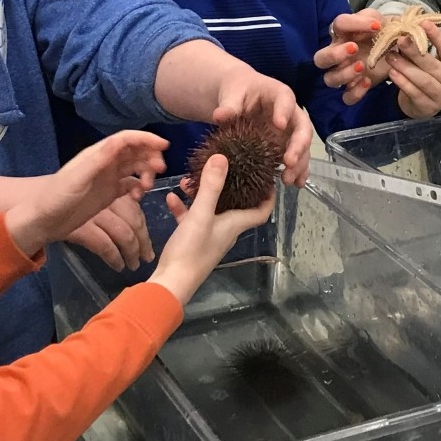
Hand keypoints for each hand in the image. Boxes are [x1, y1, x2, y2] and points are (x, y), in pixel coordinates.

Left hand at [5, 131, 167, 258]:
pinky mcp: (109, 193)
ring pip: (135, 168)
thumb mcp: (78, 177)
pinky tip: (138, 197)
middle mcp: (105, 162)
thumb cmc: (57, 197)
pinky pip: (131, 185)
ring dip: (146, 173)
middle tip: (160, 170)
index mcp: (97, 154)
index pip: (126, 139)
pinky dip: (139, 188)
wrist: (44, 220)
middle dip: (150, 157)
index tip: (164, 145)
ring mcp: (108, 178)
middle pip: (135, 152)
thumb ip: (100, 159)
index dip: (146, 139)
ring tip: (147, 187)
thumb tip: (121, 141)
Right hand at [66, 194, 154, 271]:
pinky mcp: (83, 228)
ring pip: (124, 234)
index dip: (144, 228)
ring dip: (131, 253)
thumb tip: (136, 220)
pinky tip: (117, 266)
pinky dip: (114, 258)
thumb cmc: (66, 202)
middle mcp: (106, 199)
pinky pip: (105, 246)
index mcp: (111, 188)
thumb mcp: (94, 197)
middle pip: (133, 222)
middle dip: (143, 242)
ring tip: (134, 265)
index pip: (136, 209)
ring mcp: (95, 213)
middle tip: (147, 258)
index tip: (150, 245)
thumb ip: (115, 202)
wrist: (38, 210)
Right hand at [149, 155, 274, 304]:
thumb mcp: (201, 214)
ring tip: (188, 180)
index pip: (261, 211)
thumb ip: (211, 186)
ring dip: (201, 194)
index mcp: (234, 224)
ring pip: (209, 210)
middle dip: (229, 186)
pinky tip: (171, 198)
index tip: (269, 178)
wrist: (171, 283)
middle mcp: (225, 230)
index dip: (268, 196)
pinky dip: (183, 207)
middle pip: (234, 205)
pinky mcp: (191, 242)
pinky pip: (190, 219)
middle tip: (223, 167)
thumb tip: (222, 157)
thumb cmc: (192, 250)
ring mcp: (208, 236)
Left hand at [212, 64, 312, 186]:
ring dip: (299, 164)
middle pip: (302, 128)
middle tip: (288, 161)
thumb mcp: (232, 94)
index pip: (285, 100)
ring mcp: (289, 132)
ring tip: (288, 180)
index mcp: (279, 94)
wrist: (238, 97)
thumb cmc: (237, 91)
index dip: (284, 112)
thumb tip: (219, 116)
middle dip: (298, 145)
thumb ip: (229, 105)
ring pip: (302, 147)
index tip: (279, 124)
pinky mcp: (285, 146)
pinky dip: (298, 171)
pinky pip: (296, 159)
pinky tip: (295, 184)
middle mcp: (290, 114)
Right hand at [314, 10, 388, 104]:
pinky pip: (346, 97)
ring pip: (330, 79)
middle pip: (320, 59)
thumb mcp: (379, 20)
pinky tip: (367, 81)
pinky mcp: (354, 87)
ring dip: (344, 74)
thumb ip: (372, 18)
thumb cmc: (381, 33)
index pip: (338, 25)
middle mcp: (337, 53)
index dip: (355, 24)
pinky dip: (355, 92)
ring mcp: (343, 72)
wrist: (394, 50)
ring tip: (362, 66)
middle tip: (353, 48)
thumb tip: (373, 25)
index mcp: (342, 34)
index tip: (377, 26)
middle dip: (334, 55)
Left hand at [390, 24, 440, 117]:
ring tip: (390, 56)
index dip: (437, 36)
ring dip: (405, 66)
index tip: (424, 22)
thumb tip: (406, 25)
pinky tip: (392, 73)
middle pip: (432, 64)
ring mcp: (440, 95)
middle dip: (415, 51)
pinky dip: (402, 82)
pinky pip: (413, 92)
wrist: (420, 105)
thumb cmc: (424, 76)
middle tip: (400, 39)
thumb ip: (419, 46)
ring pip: (423, 79)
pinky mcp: (427, 106)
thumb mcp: (425, 61)